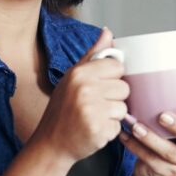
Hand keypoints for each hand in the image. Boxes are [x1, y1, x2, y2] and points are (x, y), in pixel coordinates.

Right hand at [32, 27, 129, 164]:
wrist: (50, 144)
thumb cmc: (63, 110)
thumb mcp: (73, 78)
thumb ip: (93, 55)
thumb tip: (108, 32)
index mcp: (80, 73)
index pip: (117, 66)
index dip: (112, 78)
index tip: (100, 87)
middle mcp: (85, 89)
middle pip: (124, 87)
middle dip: (114, 98)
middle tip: (95, 106)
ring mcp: (92, 110)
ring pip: (124, 108)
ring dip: (113, 116)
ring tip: (94, 118)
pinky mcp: (98, 130)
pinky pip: (119, 126)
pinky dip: (109, 131)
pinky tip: (94, 129)